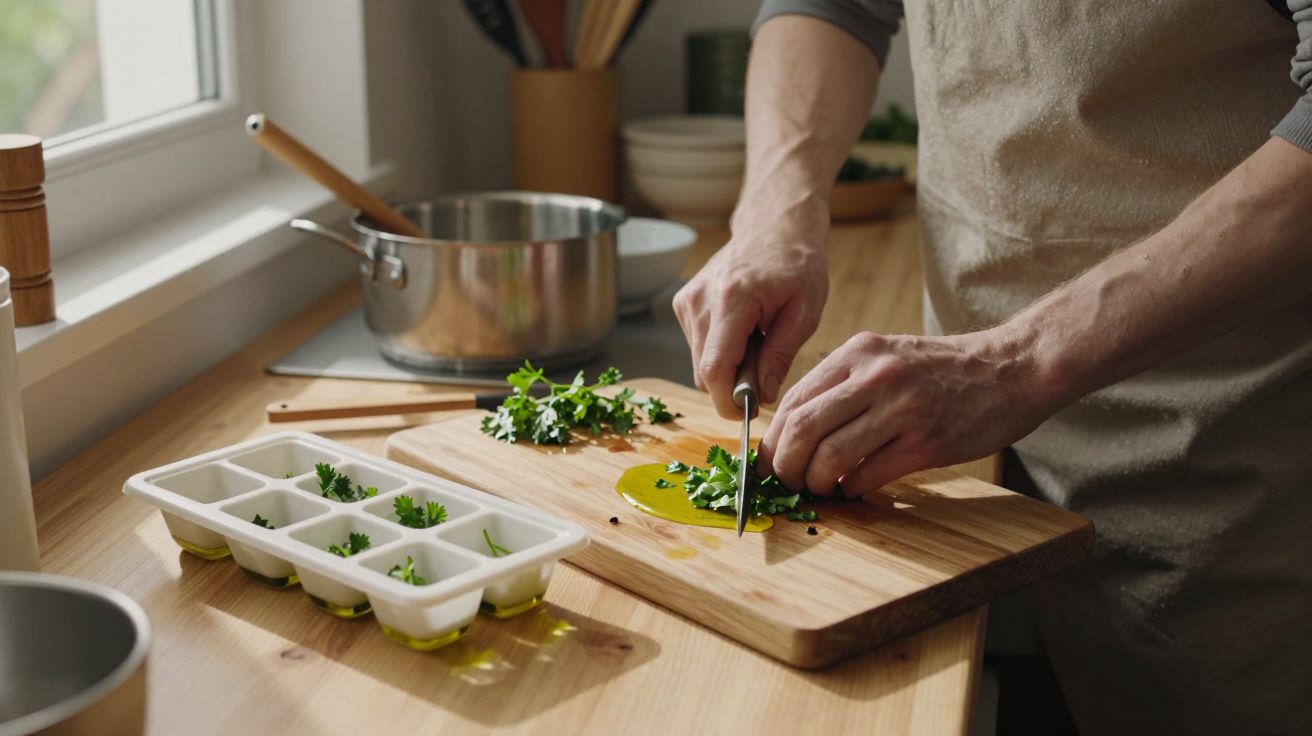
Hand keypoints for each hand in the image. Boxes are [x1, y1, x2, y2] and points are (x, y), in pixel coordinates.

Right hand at [673, 218, 828, 416]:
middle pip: (704, 372)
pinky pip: (699, 347)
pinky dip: (721, 350)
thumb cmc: (796, 264)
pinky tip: (743, 331)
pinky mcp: (683, 304)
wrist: (774, 226)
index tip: (749, 412)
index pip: (715, 369)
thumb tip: (762, 396)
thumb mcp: (804, 313)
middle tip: (767, 369)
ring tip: (758, 342)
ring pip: (700, 363)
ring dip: (728, 366)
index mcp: (732, 300)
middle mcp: (700, 301)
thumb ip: (780, 357)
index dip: (728, 400)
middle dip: (734, 384)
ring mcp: (687, 302)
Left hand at [757, 329, 1051, 495]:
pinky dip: (851, 489)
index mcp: (859, 352)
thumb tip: (798, 428)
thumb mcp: (888, 355)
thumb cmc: (944, 369)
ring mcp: (901, 409)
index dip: (775, 437)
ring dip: (817, 482)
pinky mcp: (926, 442)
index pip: (794, 399)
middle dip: (785, 465)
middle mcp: (875, 376)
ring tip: (821, 488)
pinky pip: (869, 475)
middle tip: (787, 482)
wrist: (1012, 368)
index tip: (770, 460)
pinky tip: (853, 488)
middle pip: (803, 429)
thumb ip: (845, 382)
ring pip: (831, 457)